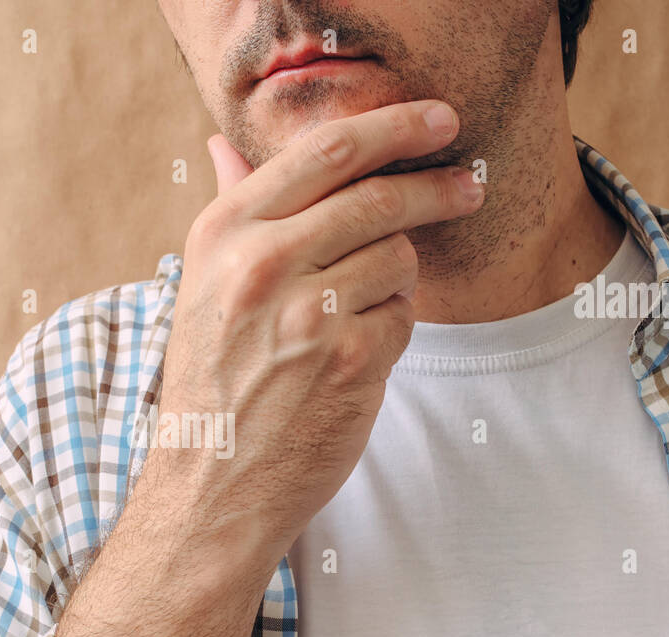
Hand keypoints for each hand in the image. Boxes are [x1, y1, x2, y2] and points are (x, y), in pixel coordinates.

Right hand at [140, 100, 483, 565]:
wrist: (207, 485)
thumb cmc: (209, 385)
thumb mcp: (201, 287)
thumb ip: (229, 211)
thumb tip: (221, 145)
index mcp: (223, 234)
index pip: (324, 152)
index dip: (393, 125)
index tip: (437, 120)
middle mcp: (262, 263)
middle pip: (378, 195)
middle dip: (436, 185)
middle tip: (467, 185)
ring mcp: (309, 312)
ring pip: (399, 257)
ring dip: (397, 279)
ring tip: (358, 314)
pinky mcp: (352, 361)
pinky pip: (404, 317)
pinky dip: (391, 330)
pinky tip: (354, 357)